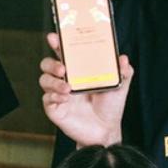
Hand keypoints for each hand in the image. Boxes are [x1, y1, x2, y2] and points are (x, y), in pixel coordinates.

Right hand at [39, 32, 130, 147]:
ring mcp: (58, 94)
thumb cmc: (110, 107)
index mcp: (78, 70)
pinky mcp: (54, 108)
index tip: (55, 37)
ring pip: (44, 80)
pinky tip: (65, 99)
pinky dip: (54, 96)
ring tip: (68, 88)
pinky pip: (46, 99)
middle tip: (62, 68)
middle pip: (47, 64)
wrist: (106, 130)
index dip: (57, 43)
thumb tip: (122, 59)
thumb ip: (123, 72)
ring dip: (53, 82)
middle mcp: (65, 80)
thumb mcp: (120, 86)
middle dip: (51, 63)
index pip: (64, 52)